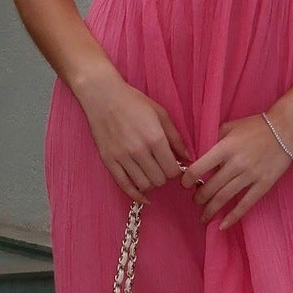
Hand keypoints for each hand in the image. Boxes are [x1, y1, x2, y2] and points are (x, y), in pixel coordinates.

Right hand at [79, 74, 191, 201]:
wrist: (103, 96)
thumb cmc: (134, 102)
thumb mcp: (161, 114)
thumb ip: (176, 138)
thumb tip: (189, 158)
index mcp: (155, 138)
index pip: (172, 170)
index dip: (177, 171)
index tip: (174, 165)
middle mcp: (139, 151)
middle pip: (159, 180)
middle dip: (164, 176)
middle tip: (162, 167)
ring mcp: (122, 157)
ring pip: (144, 185)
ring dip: (151, 183)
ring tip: (151, 173)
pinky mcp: (109, 161)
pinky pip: (124, 186)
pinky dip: (136, 195)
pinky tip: (143, 197)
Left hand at [182, 113, 292, 229]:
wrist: (286, 128)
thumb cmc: (256, 126)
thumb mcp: (230, 126)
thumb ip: (214, 140)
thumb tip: (197, 154)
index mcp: (225, 147)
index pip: (199, 167)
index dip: (188, 179)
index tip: (185, 184)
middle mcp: (236, 163)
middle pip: (210, 187)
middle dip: (199, 197)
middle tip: (195, 201)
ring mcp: (250, 175)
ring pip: (224, 197)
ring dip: (210, 209)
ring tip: (203, 216)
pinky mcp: (264, 184)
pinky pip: (246, 204)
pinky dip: (233, 217)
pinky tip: (222, 225)